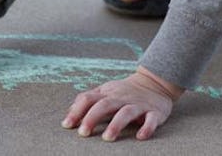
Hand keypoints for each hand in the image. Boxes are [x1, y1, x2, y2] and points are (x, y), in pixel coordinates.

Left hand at [61, 66, 183, 141]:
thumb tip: (69, 112)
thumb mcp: (105, 91)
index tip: (67, 125)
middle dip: (92, 118)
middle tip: (83, 133)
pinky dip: (147, 127)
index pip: (89, 99)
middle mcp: (121, 98)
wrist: (155, 82)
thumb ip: (88, 99)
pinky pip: (151, 119)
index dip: (77, 111)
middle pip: (105, 105)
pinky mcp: (154, 112)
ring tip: (107, 137)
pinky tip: (141, 137)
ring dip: (116, 124)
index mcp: (108, 94)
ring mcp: (138, 105)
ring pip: (126, 112)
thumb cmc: (124, 91)